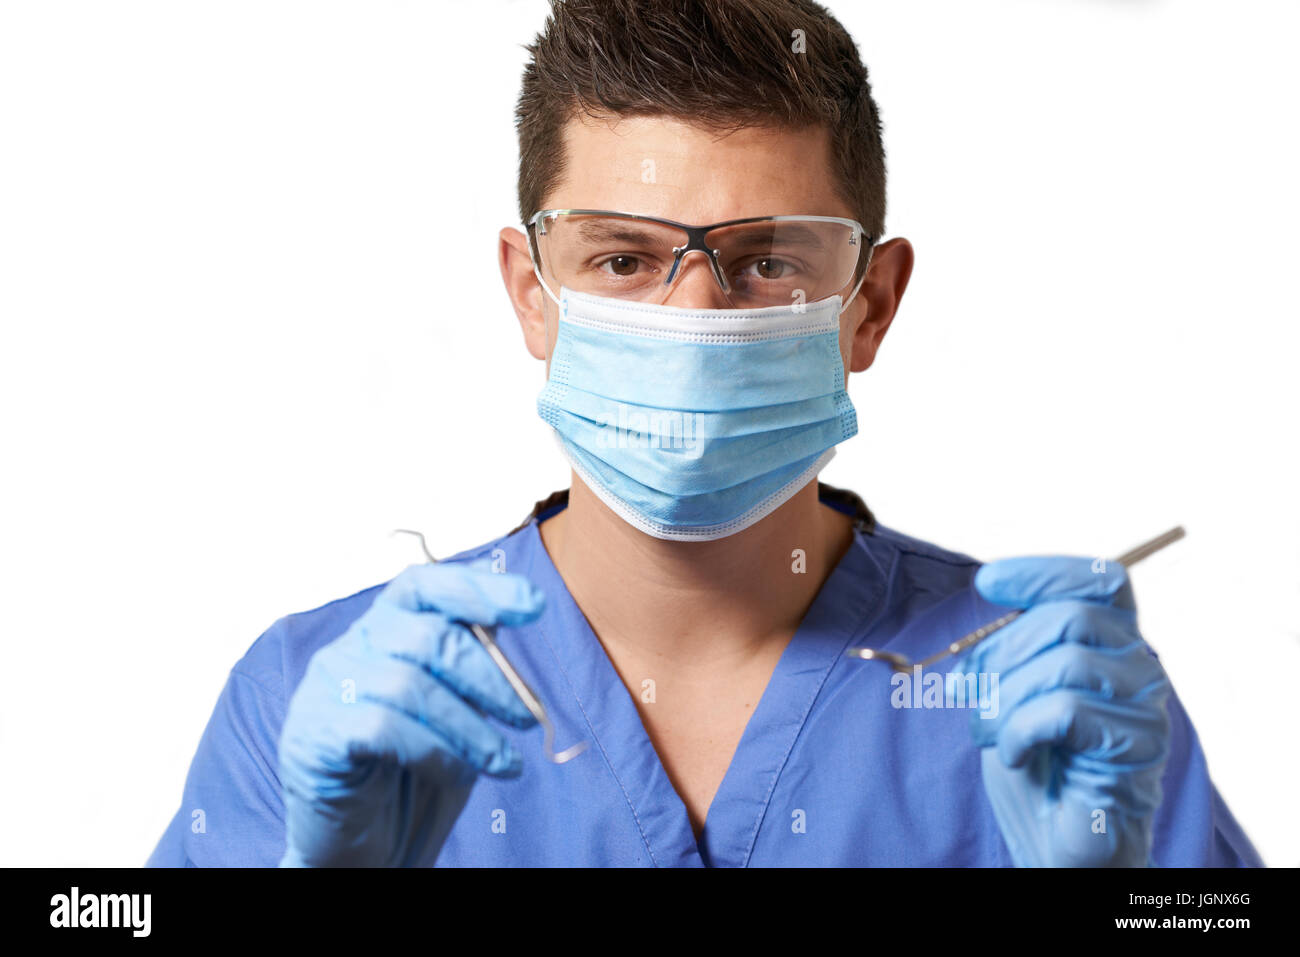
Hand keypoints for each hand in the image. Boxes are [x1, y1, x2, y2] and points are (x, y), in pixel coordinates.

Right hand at [277, 560, 543, 866]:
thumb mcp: (455, 710)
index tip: (534, 606)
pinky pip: (385, 728)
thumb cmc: (413, 775)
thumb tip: (517, 610)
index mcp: (380, 631)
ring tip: (504, 763)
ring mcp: (324, 690)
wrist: (362, 848)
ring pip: (410, 684)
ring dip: (472, 728)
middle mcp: (346, 649)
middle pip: (426, 635)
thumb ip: (472, 662)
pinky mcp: (313, 735)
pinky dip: (437, 753)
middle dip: (490, 677)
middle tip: (526, 718)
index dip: (479, 589)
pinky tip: (460, 776)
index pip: (423, 585)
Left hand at [959, 556, 1171, 866]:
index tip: (987, 583)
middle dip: (1002, 649)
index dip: (1043, 573)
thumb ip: (1013, 644)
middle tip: (968, 688)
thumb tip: (988, 590)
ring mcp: (1145, 709)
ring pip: (1066, 664)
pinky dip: (1022, 730)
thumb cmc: (1035, 763)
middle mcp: (1140, 668)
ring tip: (987, 731)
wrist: (1050, 842)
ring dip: (1005, 699)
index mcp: (1112, 644)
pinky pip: (1066, 713)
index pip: (1098, 581)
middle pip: (1071, 617)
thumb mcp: (1011, 689)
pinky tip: (1015, 755)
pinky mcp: (1138, 751)